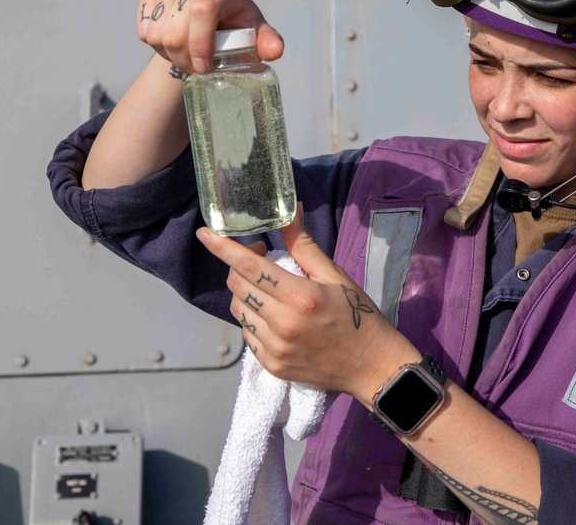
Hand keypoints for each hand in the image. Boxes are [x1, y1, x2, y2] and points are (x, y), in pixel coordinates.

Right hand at [135, 0, 283, 73]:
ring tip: (186, 52)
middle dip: (185, 59)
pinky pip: (144, 28)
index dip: (199, 42)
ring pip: (157, 33)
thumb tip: (275, 50)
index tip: (203, 67)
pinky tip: (172, 40)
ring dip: (169, 54)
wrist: (208, 22)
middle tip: (197, 67)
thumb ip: (266, 42)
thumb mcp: (254, 37)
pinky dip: (155, 44)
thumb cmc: (236, 30)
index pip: (204, 9)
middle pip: (176, 30)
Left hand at [196, 206, 417, 400]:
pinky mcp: (271, 366)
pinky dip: (253, 319)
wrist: (371, 366)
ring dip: (246, 294)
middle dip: (240, 267)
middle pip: (237, 286)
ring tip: (270, 291)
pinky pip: (247, 334)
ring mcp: (274, 348)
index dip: (222, 247)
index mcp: (300, 296)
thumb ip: (304, 246)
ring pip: (238, 310)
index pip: (249, 266)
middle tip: (262, 259)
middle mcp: (282, 323)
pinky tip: (274, 316)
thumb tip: (289, 210)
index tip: (204, 233)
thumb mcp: (335, 276)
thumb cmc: (358, 316)